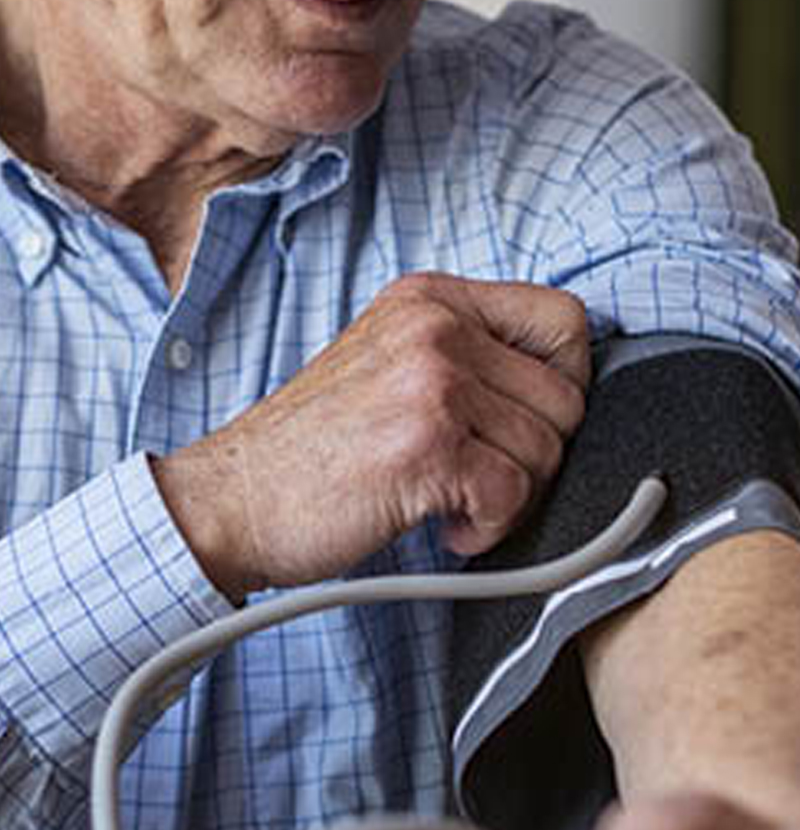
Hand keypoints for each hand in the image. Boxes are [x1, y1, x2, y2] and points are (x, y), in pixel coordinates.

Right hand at [152, 272, 587, 599]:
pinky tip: (441, 526)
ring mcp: (433, 382)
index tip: (520, 426)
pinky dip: (487, 530)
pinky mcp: (428, 445)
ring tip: (447, 502)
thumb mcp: (387, 366)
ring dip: (508, 499)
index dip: (563, 384)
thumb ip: (466, 360)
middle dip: (534, 458)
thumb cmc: (311, 452)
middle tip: (475, 480)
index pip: (564, 319)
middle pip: (566, 399)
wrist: (232, 501)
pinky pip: (514, 496)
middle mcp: (436, 326)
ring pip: (547, 453)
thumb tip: (560, 394)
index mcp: (431, 299)